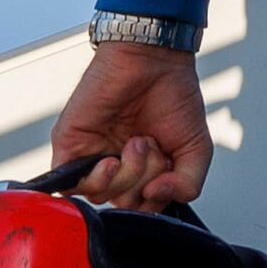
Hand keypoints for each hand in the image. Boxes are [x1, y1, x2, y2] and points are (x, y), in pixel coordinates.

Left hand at [50, 43, 214, 209]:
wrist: (152, 61)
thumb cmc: (174, 96)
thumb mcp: (196, 150)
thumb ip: (187, 185)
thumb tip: (157, 198)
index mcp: (143, 170)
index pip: (143, 206)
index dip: (156, 199)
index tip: (167, 177)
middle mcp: (116, 165)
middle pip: (122, 202)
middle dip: (144, 182)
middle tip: (152, 148)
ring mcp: (91, 157)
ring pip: (100, 194)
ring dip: (125, 175)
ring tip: (137, 143)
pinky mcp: (70, 146)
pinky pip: (71, 183)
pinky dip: (94, 178)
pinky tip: (111, 159)